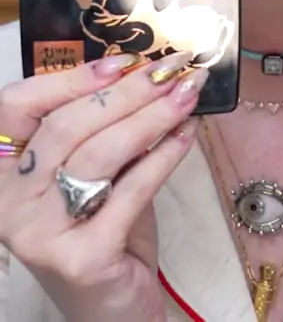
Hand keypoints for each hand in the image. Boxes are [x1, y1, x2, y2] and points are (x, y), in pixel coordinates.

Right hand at [0, 51, 206, 321]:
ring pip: (99, 153)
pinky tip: (187, 134)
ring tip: (186, 93)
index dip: (68, 78)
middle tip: (171, 69)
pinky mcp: (81, 257)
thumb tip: (144, 73)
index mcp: (5, 171)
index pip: (18, 106)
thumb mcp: (92, 174)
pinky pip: (129, 191)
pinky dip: (164, 157)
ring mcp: (40, 232)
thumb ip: (103, 130)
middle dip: (127, 91)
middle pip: (67, 125)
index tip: (122, 61)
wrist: (113, 311)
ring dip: (151, 116)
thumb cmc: (102, 232)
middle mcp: (9, 202)